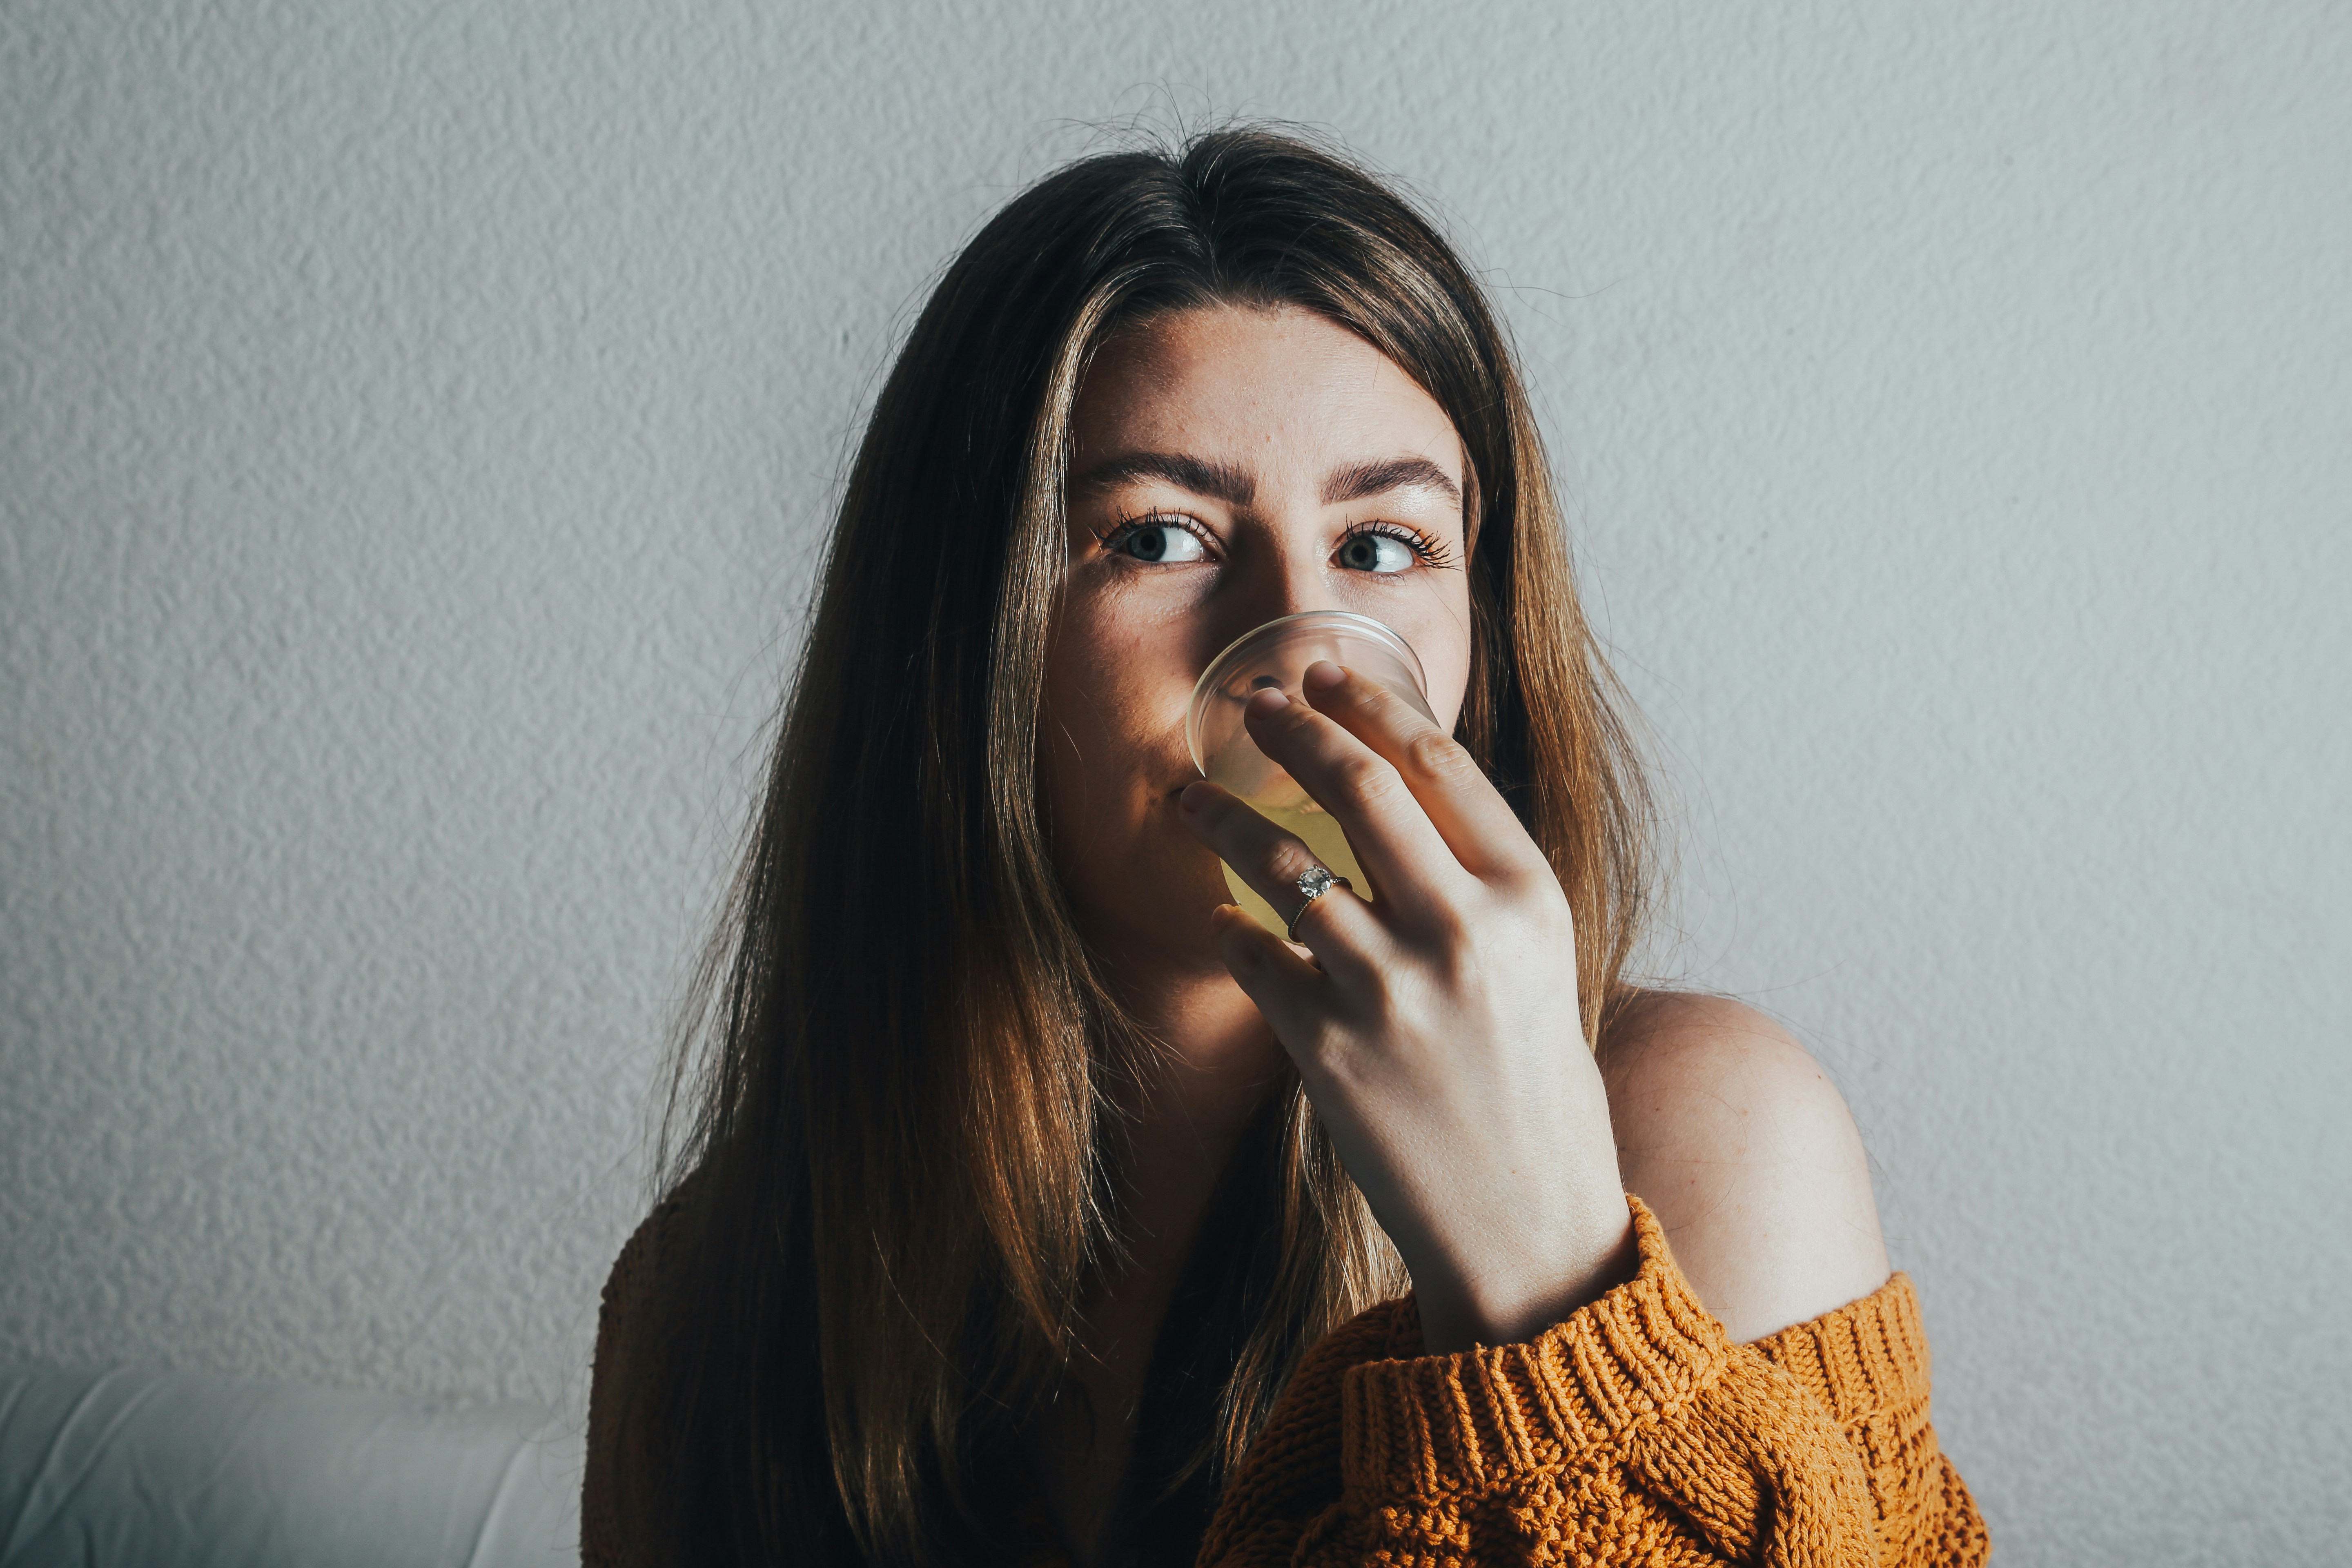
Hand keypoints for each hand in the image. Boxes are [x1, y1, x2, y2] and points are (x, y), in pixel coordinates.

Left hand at [1179, 660, 1634, 1353]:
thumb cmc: (1534, 1084)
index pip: (1435, 762)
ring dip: (1224, 818)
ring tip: (1190, 798)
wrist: (1526, 1224)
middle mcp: (1460, 933)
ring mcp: (1387, 991)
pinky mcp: (1324, 1050)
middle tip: (1249, 702)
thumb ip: (1477, 877)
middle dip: (1291, 727)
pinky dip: (1229, 926)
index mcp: (1528, 899)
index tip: (1321, 673)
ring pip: (1281, 862)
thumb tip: (1395, 780)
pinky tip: (1223, 917)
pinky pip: (1253, 954)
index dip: (1367, 703)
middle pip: (1356, 786)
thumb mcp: (1539, 960)